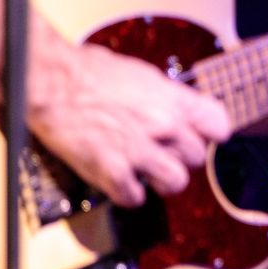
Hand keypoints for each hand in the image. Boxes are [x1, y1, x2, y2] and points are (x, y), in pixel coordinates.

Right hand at [30, 43, 231, 207]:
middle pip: (196, 158)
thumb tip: (177, 109)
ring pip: (175, 183)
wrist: (49, 79)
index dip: (209, 135)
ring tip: (144, 172)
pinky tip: (118, 182)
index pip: (218, 125)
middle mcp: (164, 125)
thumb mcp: (141, 74)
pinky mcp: (112, 171)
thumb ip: (166, 96)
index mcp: (172, 98)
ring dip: (160, 181)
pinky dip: (127, 194)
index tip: (199, 138)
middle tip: (159, 154)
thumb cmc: (86, 71)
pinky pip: (135, 198)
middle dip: (178, 158)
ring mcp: (140, 150)